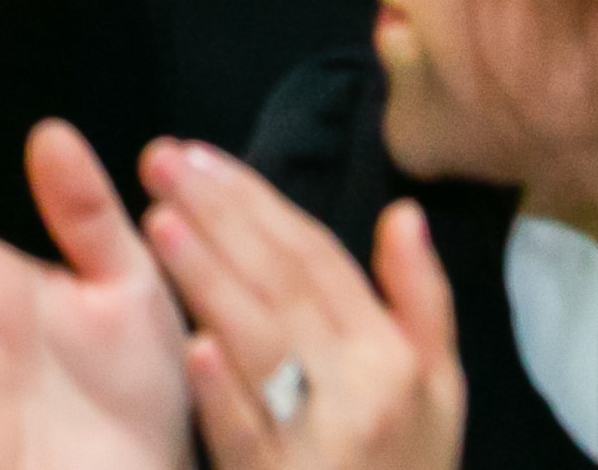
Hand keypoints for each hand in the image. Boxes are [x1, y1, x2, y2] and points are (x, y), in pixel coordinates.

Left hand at [139, 139, 463, 469]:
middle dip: (218, 215)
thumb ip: (422, 298)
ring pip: (262, 347)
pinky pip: (251, 442)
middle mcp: (359, 391)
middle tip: (160, 160)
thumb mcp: (439, 391)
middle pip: (282, 284)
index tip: (198, 156)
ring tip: (158, 222)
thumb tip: (402, 211)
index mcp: (391, 354)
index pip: (317, 256)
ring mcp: (319, 446)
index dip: (256, 199)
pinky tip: (193, 351)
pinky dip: (224, 397)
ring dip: (210, 282)